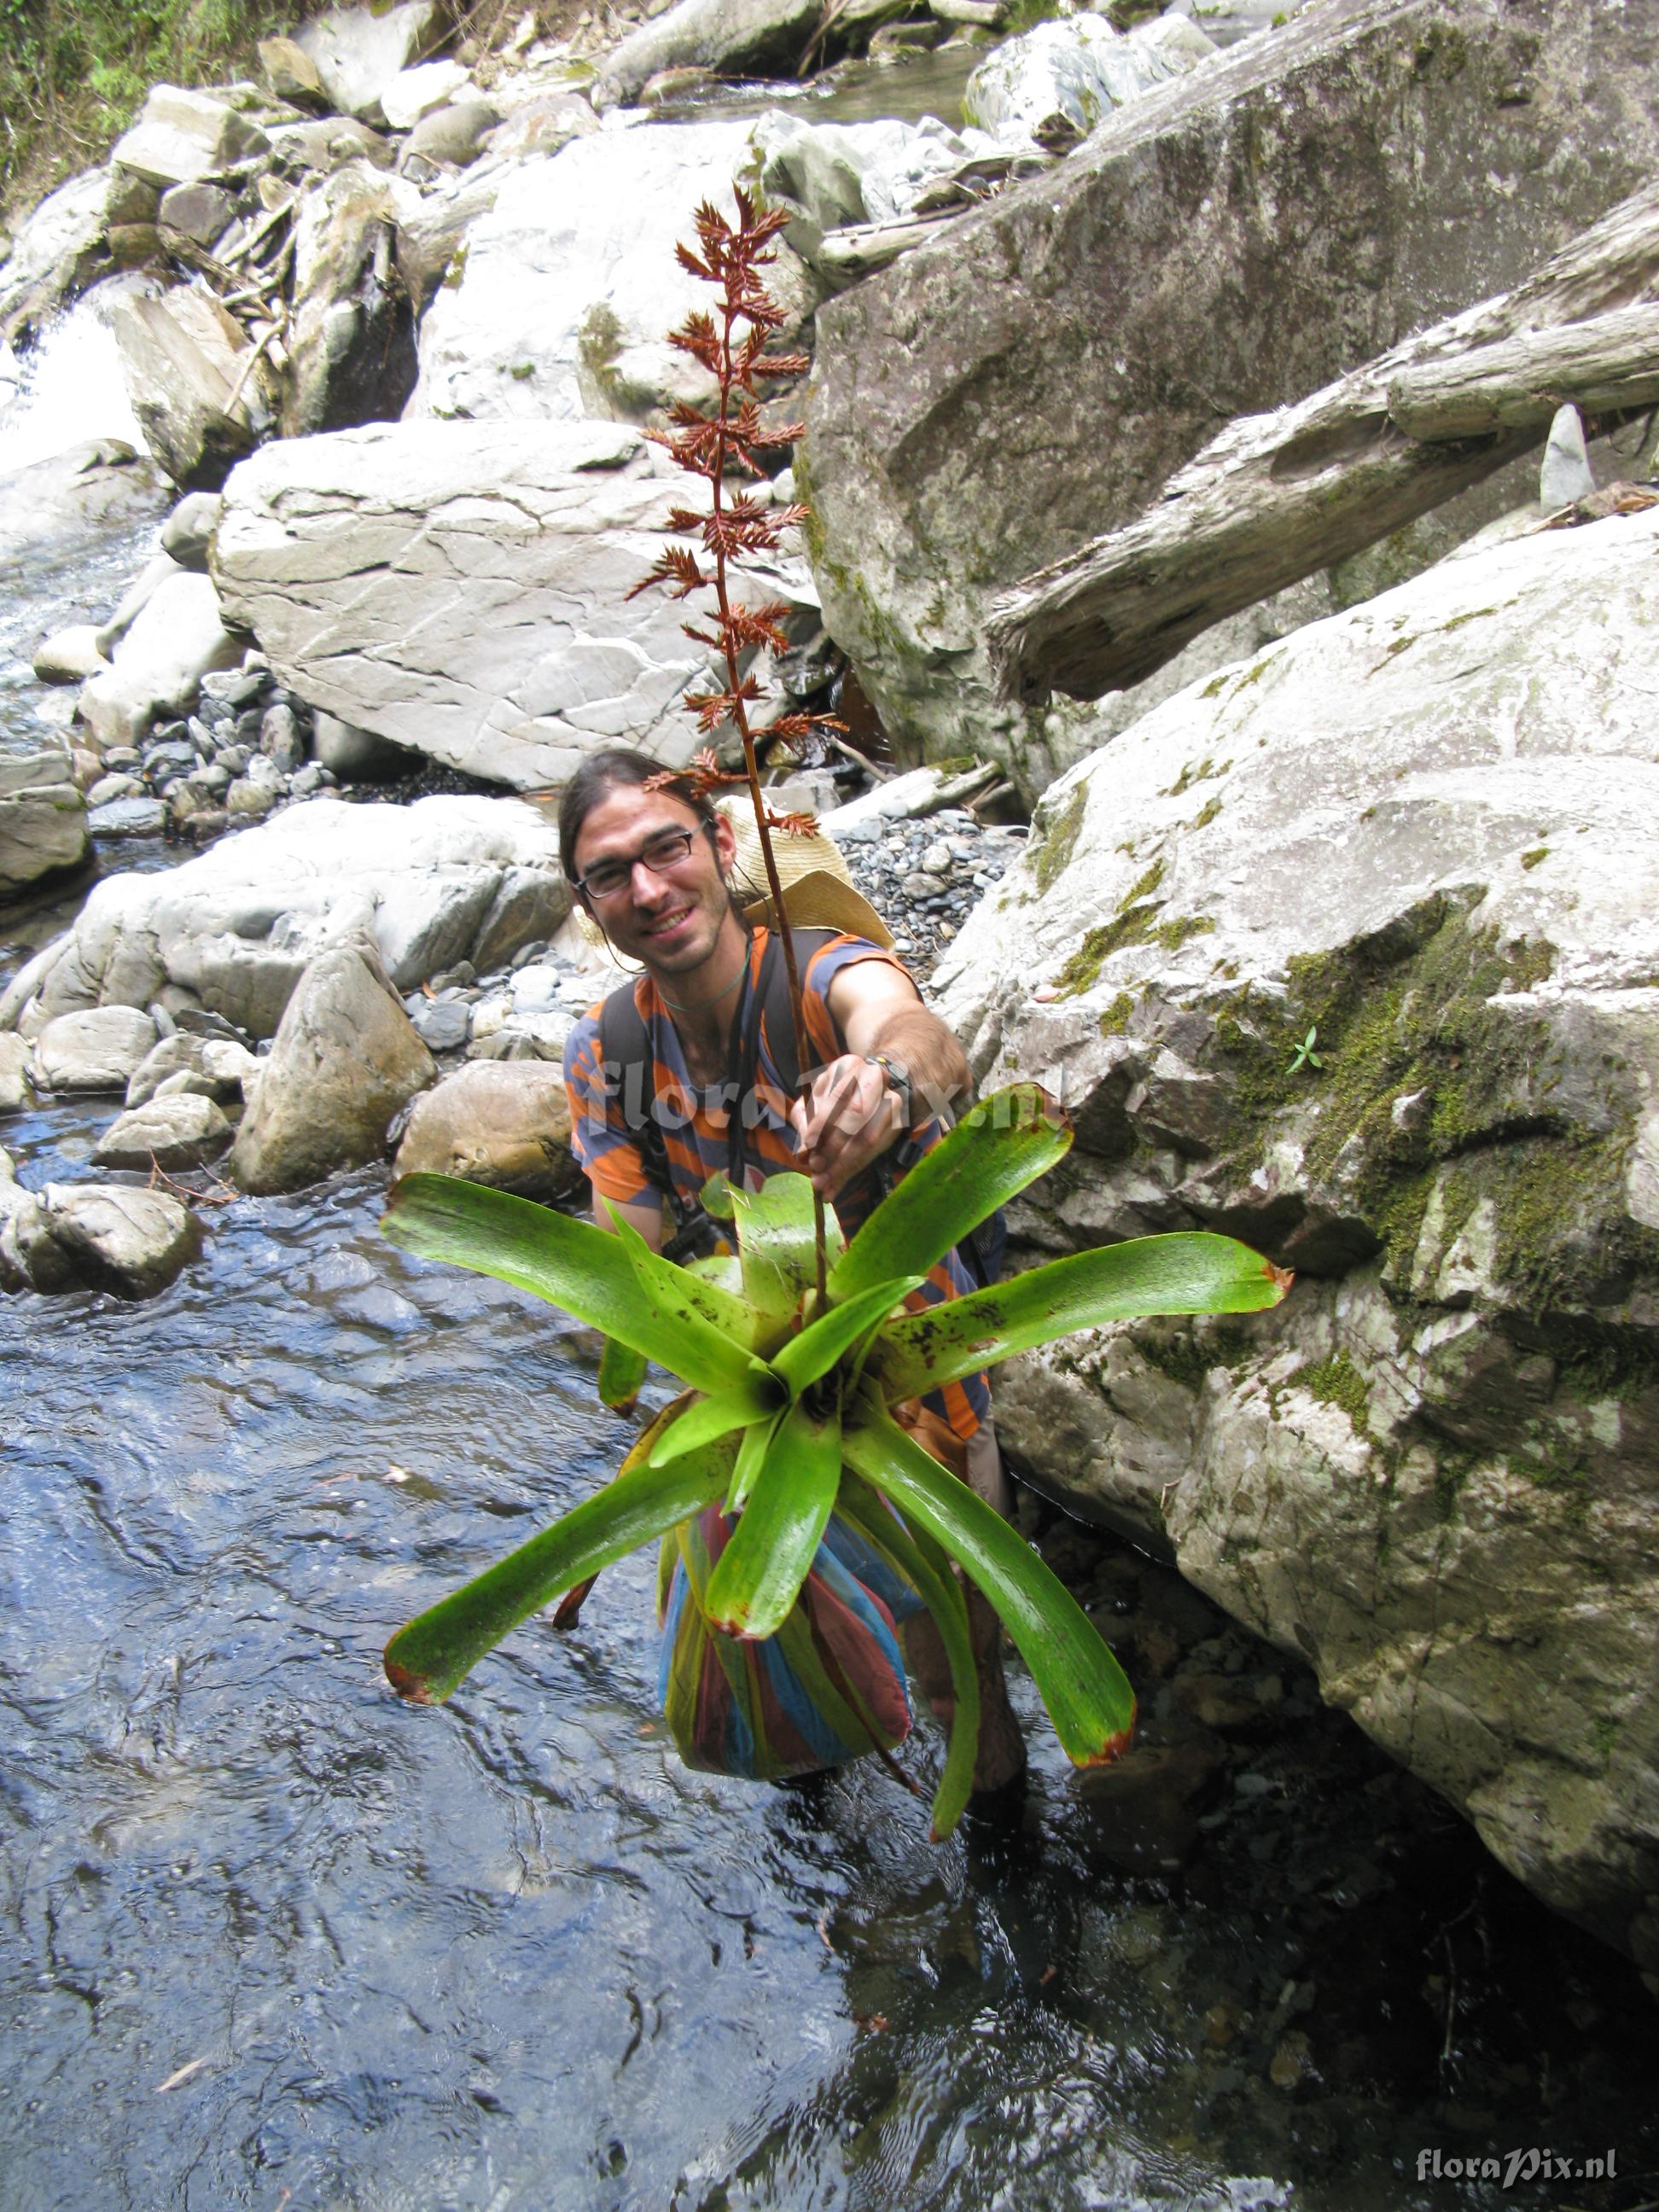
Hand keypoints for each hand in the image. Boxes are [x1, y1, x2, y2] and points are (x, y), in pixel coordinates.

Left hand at [788, 1053, 900, 1197]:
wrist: (879, 1088)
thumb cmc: (839, 1097)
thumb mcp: (817, 1103)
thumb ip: (806, 1124)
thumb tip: (803, 1154)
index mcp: (847, 1066)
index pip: (834, 1098)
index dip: (819, 1125)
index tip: (807, 1148)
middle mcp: (873, 1077)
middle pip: (855, 1115)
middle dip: (832, 1147)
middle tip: (816, 1169)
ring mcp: (891, 1098)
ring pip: (867, 1137)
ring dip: (843, 1165)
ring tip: (824, 1183)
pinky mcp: (899, 1119)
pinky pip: (876, 1149)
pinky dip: (854, 1169)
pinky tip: (836, 1186)